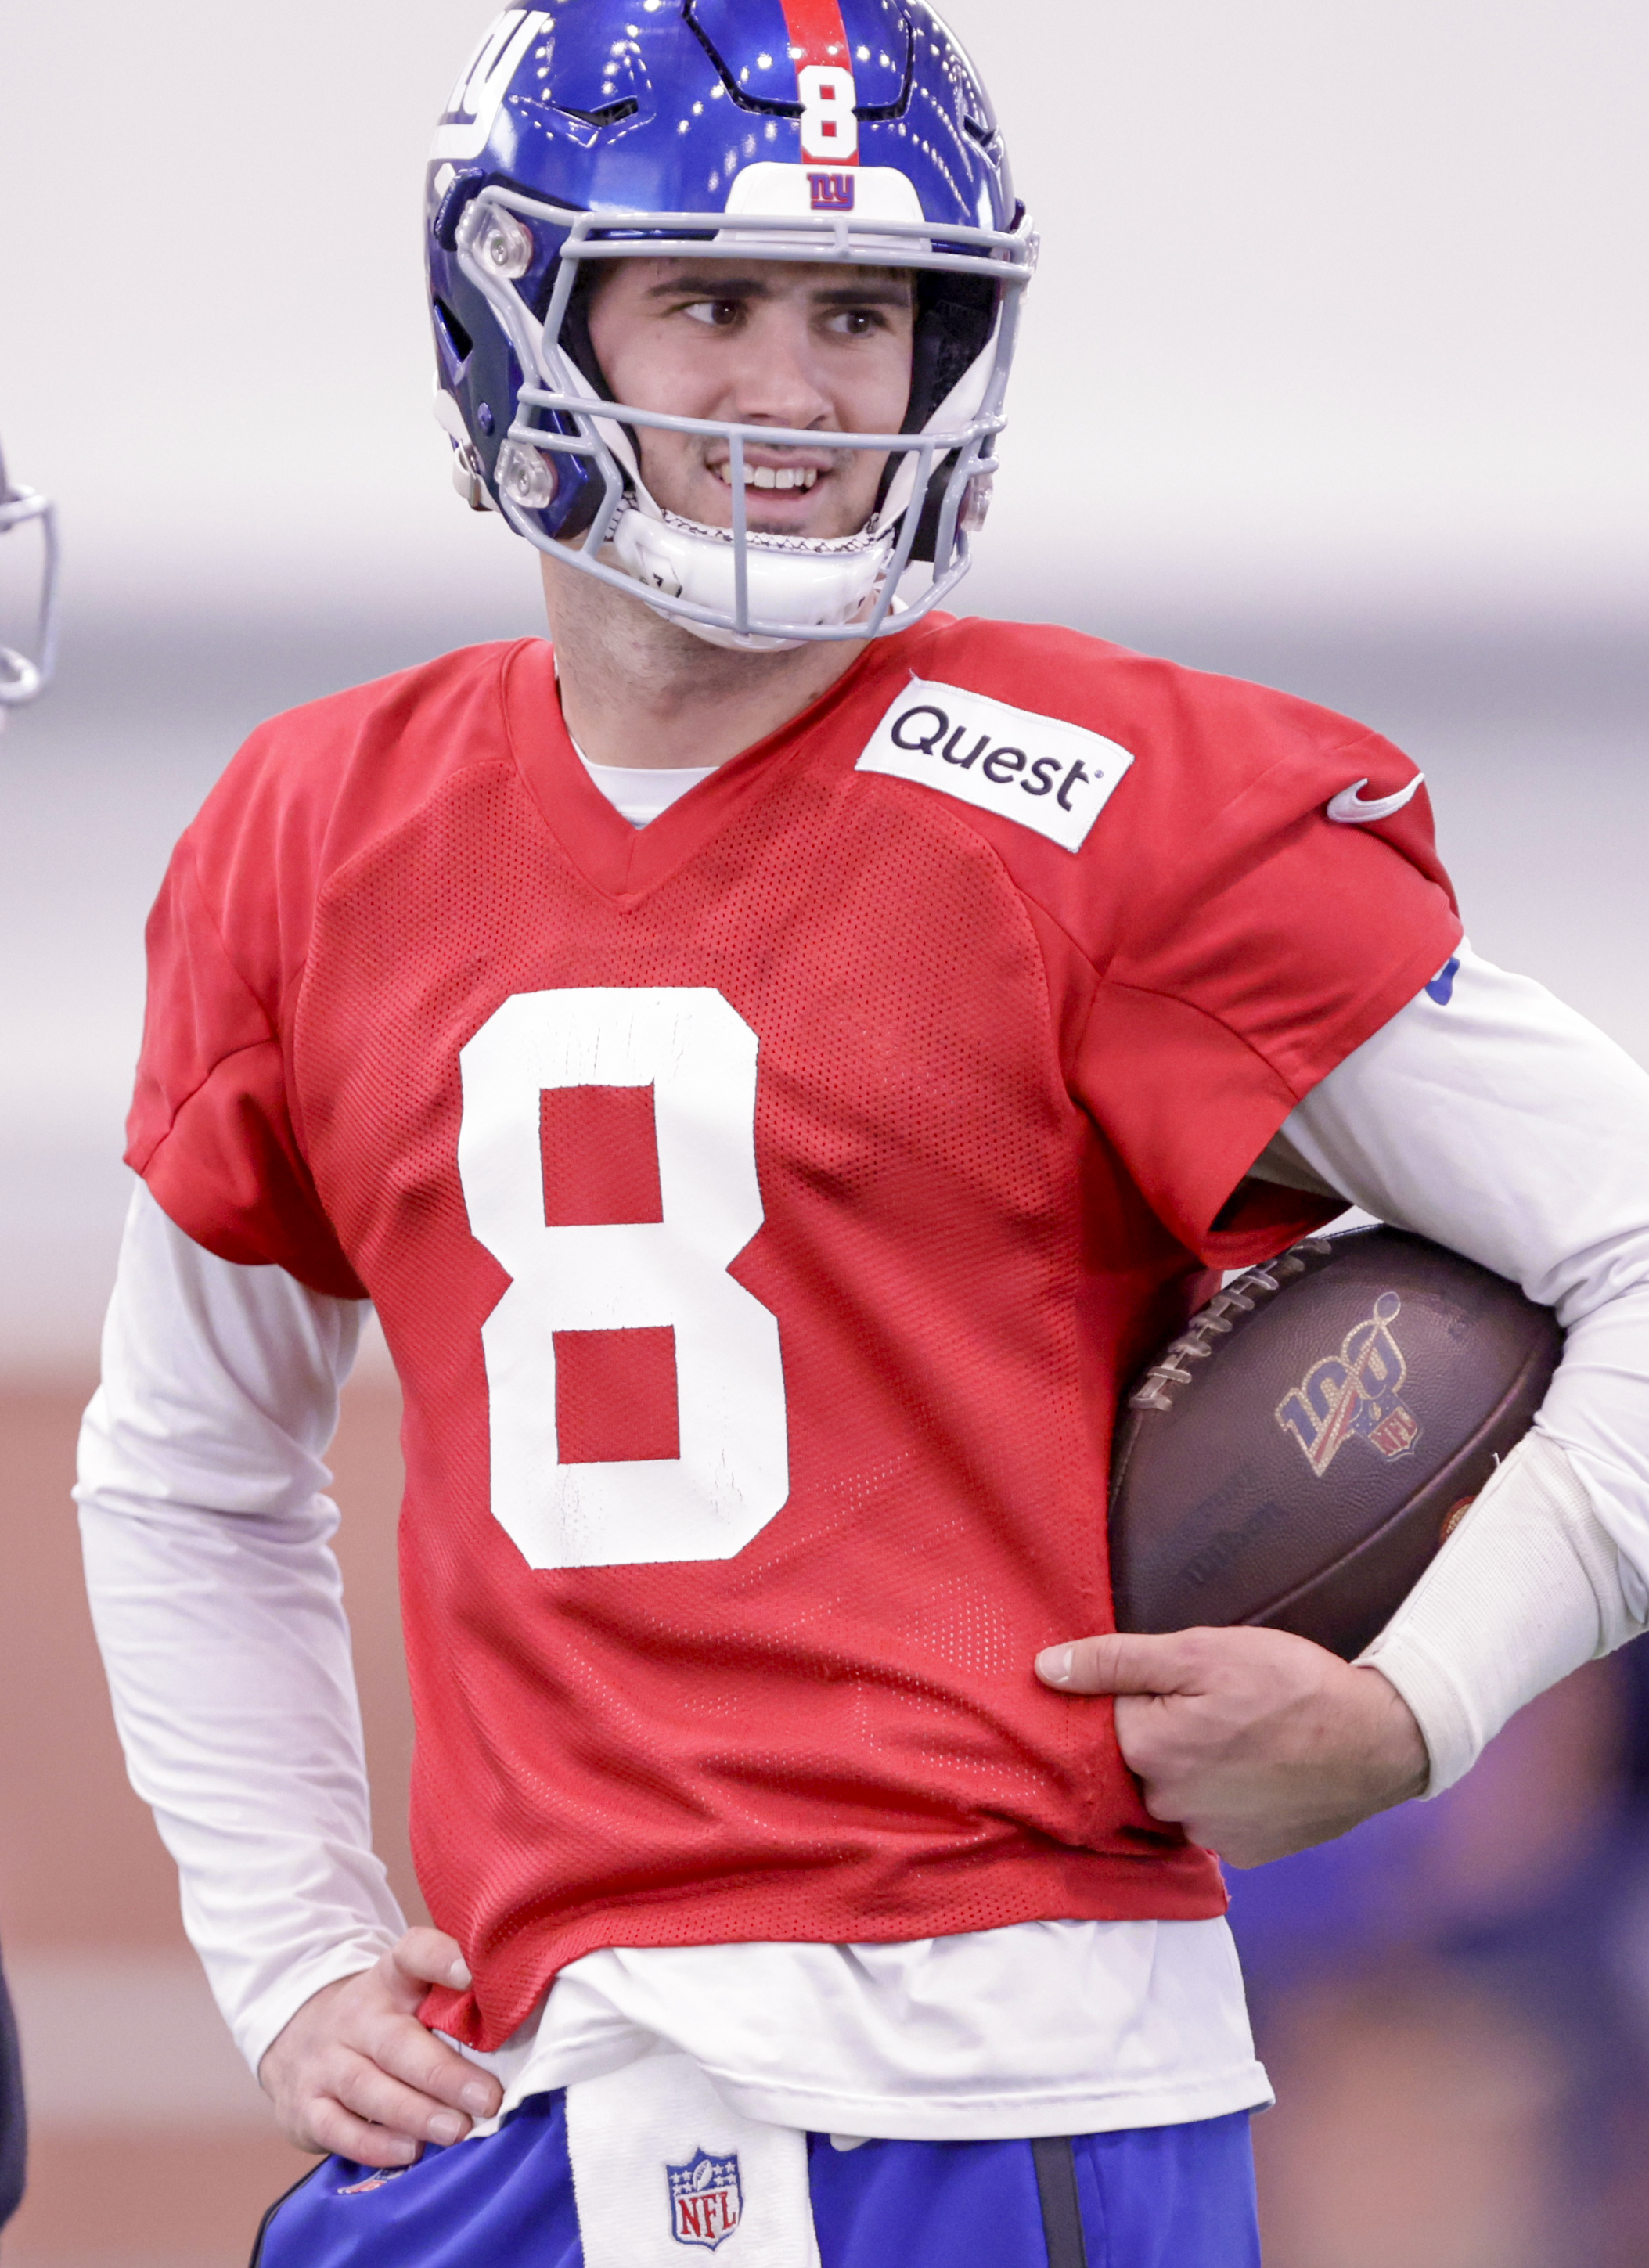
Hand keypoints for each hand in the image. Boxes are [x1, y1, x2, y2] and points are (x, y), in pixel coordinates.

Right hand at [258, 1927, 503, 2167]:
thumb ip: (454, 2004)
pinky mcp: (306, 2106)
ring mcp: (326, 2061)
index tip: (471, 1974)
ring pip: (367, 2086)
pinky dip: (373, 2142)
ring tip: (456, 2130)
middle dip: (443, 2073)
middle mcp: (356, 2016)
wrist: (301, 2038)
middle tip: (487, 2099)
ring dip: (415, 2112)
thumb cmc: (383, 2021)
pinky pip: (337, 2127)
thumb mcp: (410, 1996)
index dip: (440, 1959)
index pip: (412, 1954)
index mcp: (390, 1980)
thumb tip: (524, 2029)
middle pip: (396, 2041)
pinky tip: (409, 2152)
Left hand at [1035, 1625, 1428, 1867]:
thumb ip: (1117, 1662)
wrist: (1380, 1741)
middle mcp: (1168, 1804)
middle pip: (1137, 1760)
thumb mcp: (1200, 1651)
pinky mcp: (1246, 1853)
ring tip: (1241, 1734)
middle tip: (1215, 1703)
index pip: (1102, 1720)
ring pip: (1174, 1791)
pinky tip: (1258, 1767)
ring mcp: (1208, 1836)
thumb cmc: (1290, 1684)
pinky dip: (1226, 1794)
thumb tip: (1044, 1670)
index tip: (1166, 1682)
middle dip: (1161, 1731)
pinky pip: (1212, 1819)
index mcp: (1148, 1750)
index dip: (1132, 1693)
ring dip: (1193, 1765)